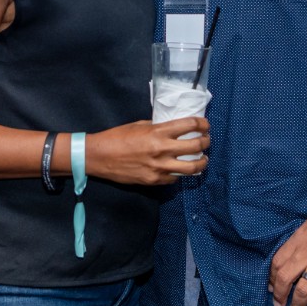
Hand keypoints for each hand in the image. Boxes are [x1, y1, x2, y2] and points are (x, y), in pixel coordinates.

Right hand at [86, 117, 210, 184]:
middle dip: (206, 142)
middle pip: (196, 147)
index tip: (205, 125)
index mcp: (158, 132)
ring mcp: (159, 168)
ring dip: (201, 163)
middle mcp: (162, 150)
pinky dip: (179, 174)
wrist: (100, 156)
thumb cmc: (118, 137)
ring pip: (191, 168)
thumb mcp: (139, 125)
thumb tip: (172, 129)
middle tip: (207, 141)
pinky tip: (179, 170)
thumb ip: (157, 127)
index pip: (190, 126)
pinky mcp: (154, 181)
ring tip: (203, 160)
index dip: (202, 124)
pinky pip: (174, 179)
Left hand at [268, 200, 306, 305]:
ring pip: (303, 289)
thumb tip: (293, 256)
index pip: (277, 262)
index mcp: (298, 239)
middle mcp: (306, 252)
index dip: (272, 277)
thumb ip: (300, 241)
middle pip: (285, 278)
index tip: (272, 287)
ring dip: (297, 304)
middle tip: (279, 305)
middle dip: (280, 295)